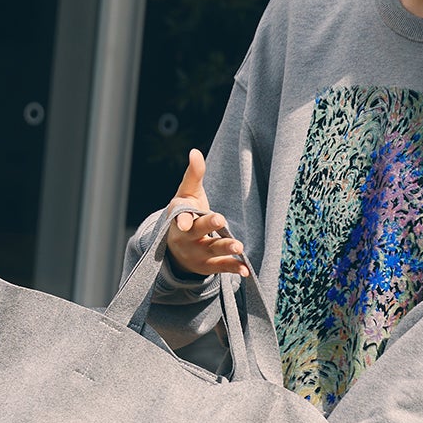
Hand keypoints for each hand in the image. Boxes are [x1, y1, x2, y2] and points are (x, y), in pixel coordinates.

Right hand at [165, 149, 248, 277]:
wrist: (176, 250)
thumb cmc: (187, 214)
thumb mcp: (187, 195)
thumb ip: (193, 175)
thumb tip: (195, 152)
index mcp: (178, 216)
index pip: (179, 215)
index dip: (183, 218)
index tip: (186, 221)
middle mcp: (185, 236)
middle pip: (196, 231)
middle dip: (207, 226)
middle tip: (220, 219)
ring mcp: (196, 252)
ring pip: (211, 250)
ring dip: (225, 248)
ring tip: (239, 247)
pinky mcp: (207, 266)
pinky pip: (221, 267)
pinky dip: (233, 268)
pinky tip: (246, 270)